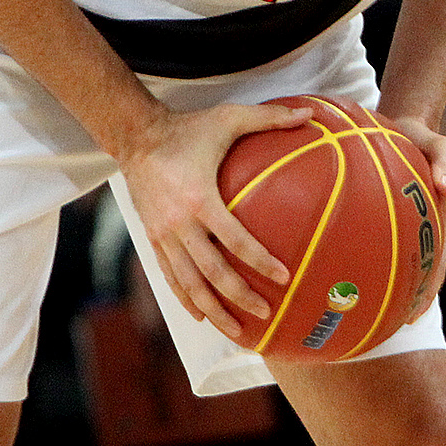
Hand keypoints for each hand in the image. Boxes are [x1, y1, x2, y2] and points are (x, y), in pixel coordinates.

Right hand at [119, 99, 310, 345]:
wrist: (136, 137)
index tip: (284, 277)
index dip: (260, 260)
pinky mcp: (152, 238)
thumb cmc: (188, 128)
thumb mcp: (229, 117)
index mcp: (199, 198)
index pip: (234, 239)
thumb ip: (269, 117)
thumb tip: (309, 114)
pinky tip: (202, 316)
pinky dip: (185, 299)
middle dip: (238, 296)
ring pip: (187, 283)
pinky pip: (169, 276)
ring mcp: (162, 234)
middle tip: (265, 313)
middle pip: (210, 271)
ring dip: (212, 309)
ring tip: (237, 330)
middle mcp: (178, 223)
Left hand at [383, 112, 445, 322]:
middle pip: (429, 270)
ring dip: (404, 287)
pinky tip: (360, 276)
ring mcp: (419, 225)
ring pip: (414, 262)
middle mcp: (434, 225)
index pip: (440, 258)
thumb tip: (445, 185)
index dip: (430, 286)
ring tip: (383, 312)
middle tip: (402, 324)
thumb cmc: (420, 135)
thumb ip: (445, 159)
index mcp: (443, 214)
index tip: (418, 310)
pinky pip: (394, 245)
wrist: (407, 126)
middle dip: (418, 297)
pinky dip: (382, 263)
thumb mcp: (439, 141)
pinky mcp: (402, 219)